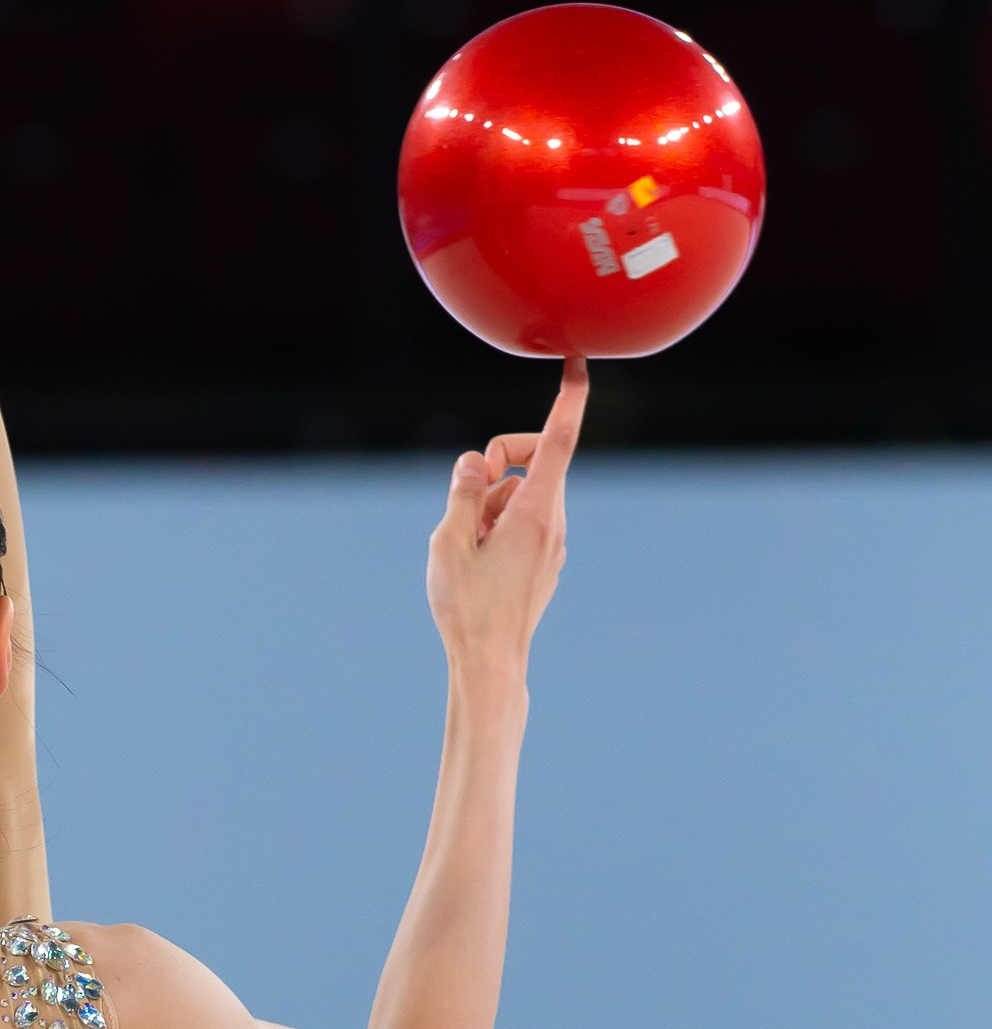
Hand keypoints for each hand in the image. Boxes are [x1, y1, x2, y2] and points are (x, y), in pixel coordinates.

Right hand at [426, 358, 587, 672]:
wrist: (491, 663)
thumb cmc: (468, 606)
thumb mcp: (449, 541)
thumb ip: (462, 493)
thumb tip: (476, 462)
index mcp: (535, 512)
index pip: (557, 440)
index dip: (568, 399)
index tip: (579, 365)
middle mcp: (553, 523)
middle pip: (530, 463)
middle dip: (495, 466)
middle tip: (463, 499)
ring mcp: (551, 544)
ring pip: (520, 496)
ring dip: (488, 505)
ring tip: (467, 548)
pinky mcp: (543, 560)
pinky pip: (521, 523)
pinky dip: (496, 527)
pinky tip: (478, 563)